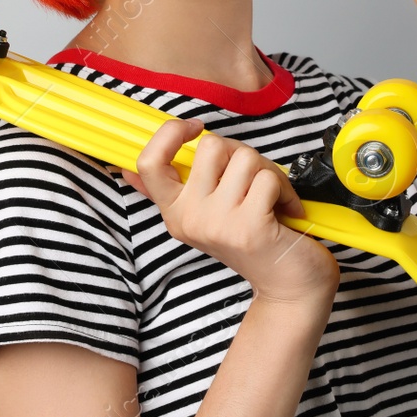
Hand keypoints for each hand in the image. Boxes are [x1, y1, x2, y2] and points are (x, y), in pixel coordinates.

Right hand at [120, 119, 338, 305]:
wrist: (288, 287)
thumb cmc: (251, 242)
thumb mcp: (205, 217)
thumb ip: (172, 191)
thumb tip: (127, 170)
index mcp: (174, 212)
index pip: (148, 162)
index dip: (169, 133)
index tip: (195, 128)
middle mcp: (189, 219)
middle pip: (211, 146)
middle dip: (241, 154)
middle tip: (253, 181)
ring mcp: (218, 224)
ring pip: (245, 158)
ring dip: (268, 172)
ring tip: (271, 199)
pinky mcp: (249, 228)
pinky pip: (268, 179)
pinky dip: (286, 190)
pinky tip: (285, 211)